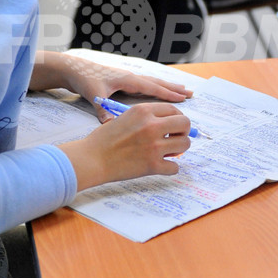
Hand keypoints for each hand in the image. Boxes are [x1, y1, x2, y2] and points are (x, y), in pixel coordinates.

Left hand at [30, 52, 192, 121]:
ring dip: (168, 86)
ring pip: (153, 82)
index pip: (152, 87)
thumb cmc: (85, 80)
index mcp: (127, 79)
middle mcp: (131, 77)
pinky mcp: (125, 80)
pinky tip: (161, 90)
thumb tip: (109, 124)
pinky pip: (146, 84)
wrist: (74, 69)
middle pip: (157, 82)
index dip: (168, 93)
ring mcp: (129, 77)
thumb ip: (103, 110)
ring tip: (182, 90)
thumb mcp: (94, 96)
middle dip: (174, 88)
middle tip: (191, 93)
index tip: (182, 98)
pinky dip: (157, 87)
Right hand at [61, 102, 191, 189]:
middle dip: (184, 132)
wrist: (92, 158)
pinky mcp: (153, 165)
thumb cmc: (104, 139)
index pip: (174, 110)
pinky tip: (161, 166)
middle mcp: (152, 126)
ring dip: (179, 150)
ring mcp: (154, 146)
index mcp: (144, 111)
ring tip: (169, 153)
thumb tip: (168, 124)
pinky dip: (170, 168)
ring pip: (185, 144)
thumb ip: (146, 118)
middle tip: (176, 139)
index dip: (177, 119)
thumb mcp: (125, 117)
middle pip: (185, 124)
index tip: (175, 126)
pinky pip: (175, 167)